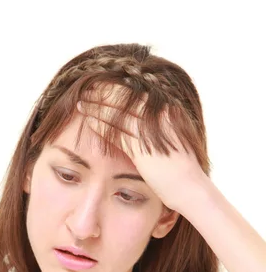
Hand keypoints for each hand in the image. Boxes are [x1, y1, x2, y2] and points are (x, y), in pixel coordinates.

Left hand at [77, 85, 208, 211]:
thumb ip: (160, 128)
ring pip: (118, 114)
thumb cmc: (182, 168)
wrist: (190, 187)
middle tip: (87, 87)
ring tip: (81, 102)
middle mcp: (159, 118)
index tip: (103, 84)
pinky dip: (101, 125)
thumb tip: (145, 123)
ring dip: (97, 107)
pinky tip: (88, 122)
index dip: (118, 88)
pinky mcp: (141, 149)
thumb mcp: (174, 140)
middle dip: (104, 93)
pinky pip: (116, 133)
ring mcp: (150, 133)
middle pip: (126, 99)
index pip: (138, 94)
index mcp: (168, 112)